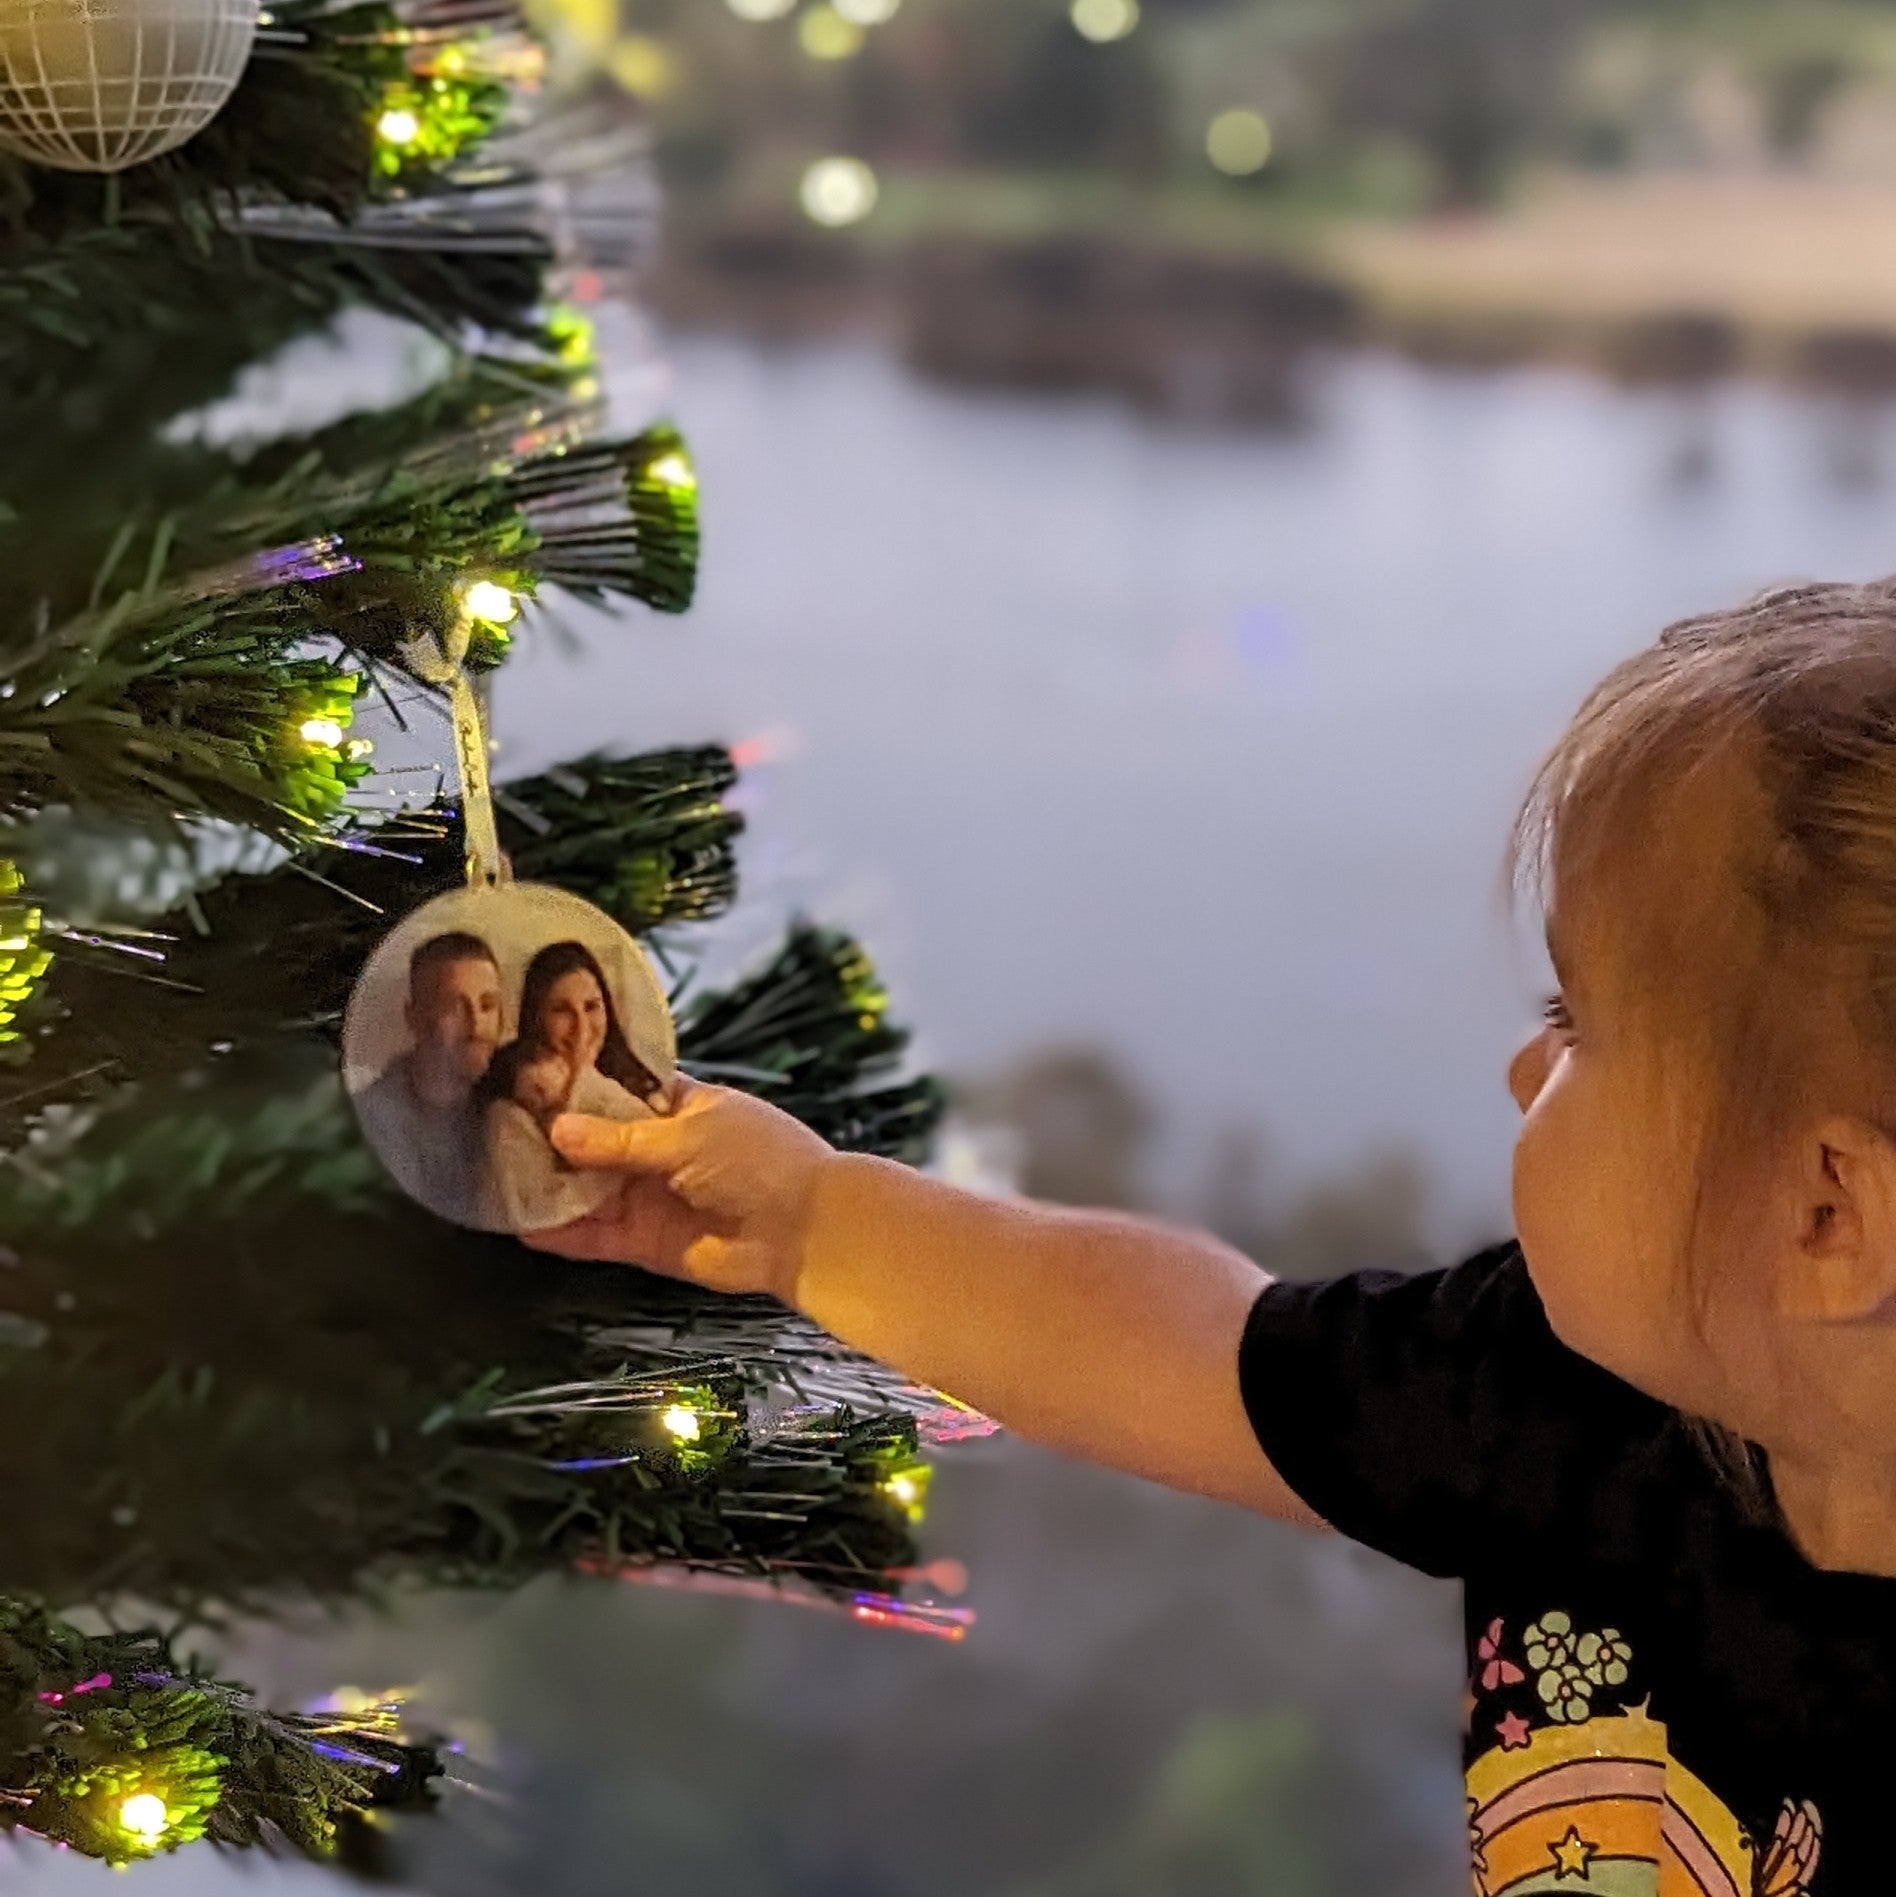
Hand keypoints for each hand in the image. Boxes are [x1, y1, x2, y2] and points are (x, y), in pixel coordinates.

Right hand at [520, 1075, 837, 1300]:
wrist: (805, 1232)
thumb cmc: (762, 1162)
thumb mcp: (687, 1135)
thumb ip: (619, 1139)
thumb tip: (558, 1129)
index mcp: (680, 1104)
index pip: (617, 1087)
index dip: (576, 1085)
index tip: (527, 1075)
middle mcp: (661, 1148)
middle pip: (593, 1141)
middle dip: (550, 1138)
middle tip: (493, 1128)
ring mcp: (652, 1195)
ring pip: (588, 1190)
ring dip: (548, 1186)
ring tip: (492, 1175)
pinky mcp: (648, 1241)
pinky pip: (596, 1236)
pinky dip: (562, 1233)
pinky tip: (522, 1225)